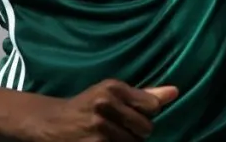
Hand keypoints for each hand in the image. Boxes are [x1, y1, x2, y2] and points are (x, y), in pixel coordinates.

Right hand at [21, 79, 177, 141]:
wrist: (50, 123)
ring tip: (109, 137)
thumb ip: (144, 95)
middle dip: (136, 132)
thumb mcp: (110, 94)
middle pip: (146, 129)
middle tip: (118, 128)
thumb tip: (175, 92)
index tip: (131, 114)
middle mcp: (105, 105)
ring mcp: (99, 128)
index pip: (152, 106)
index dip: (145, 113)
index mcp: (112, 88)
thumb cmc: (86, 106)